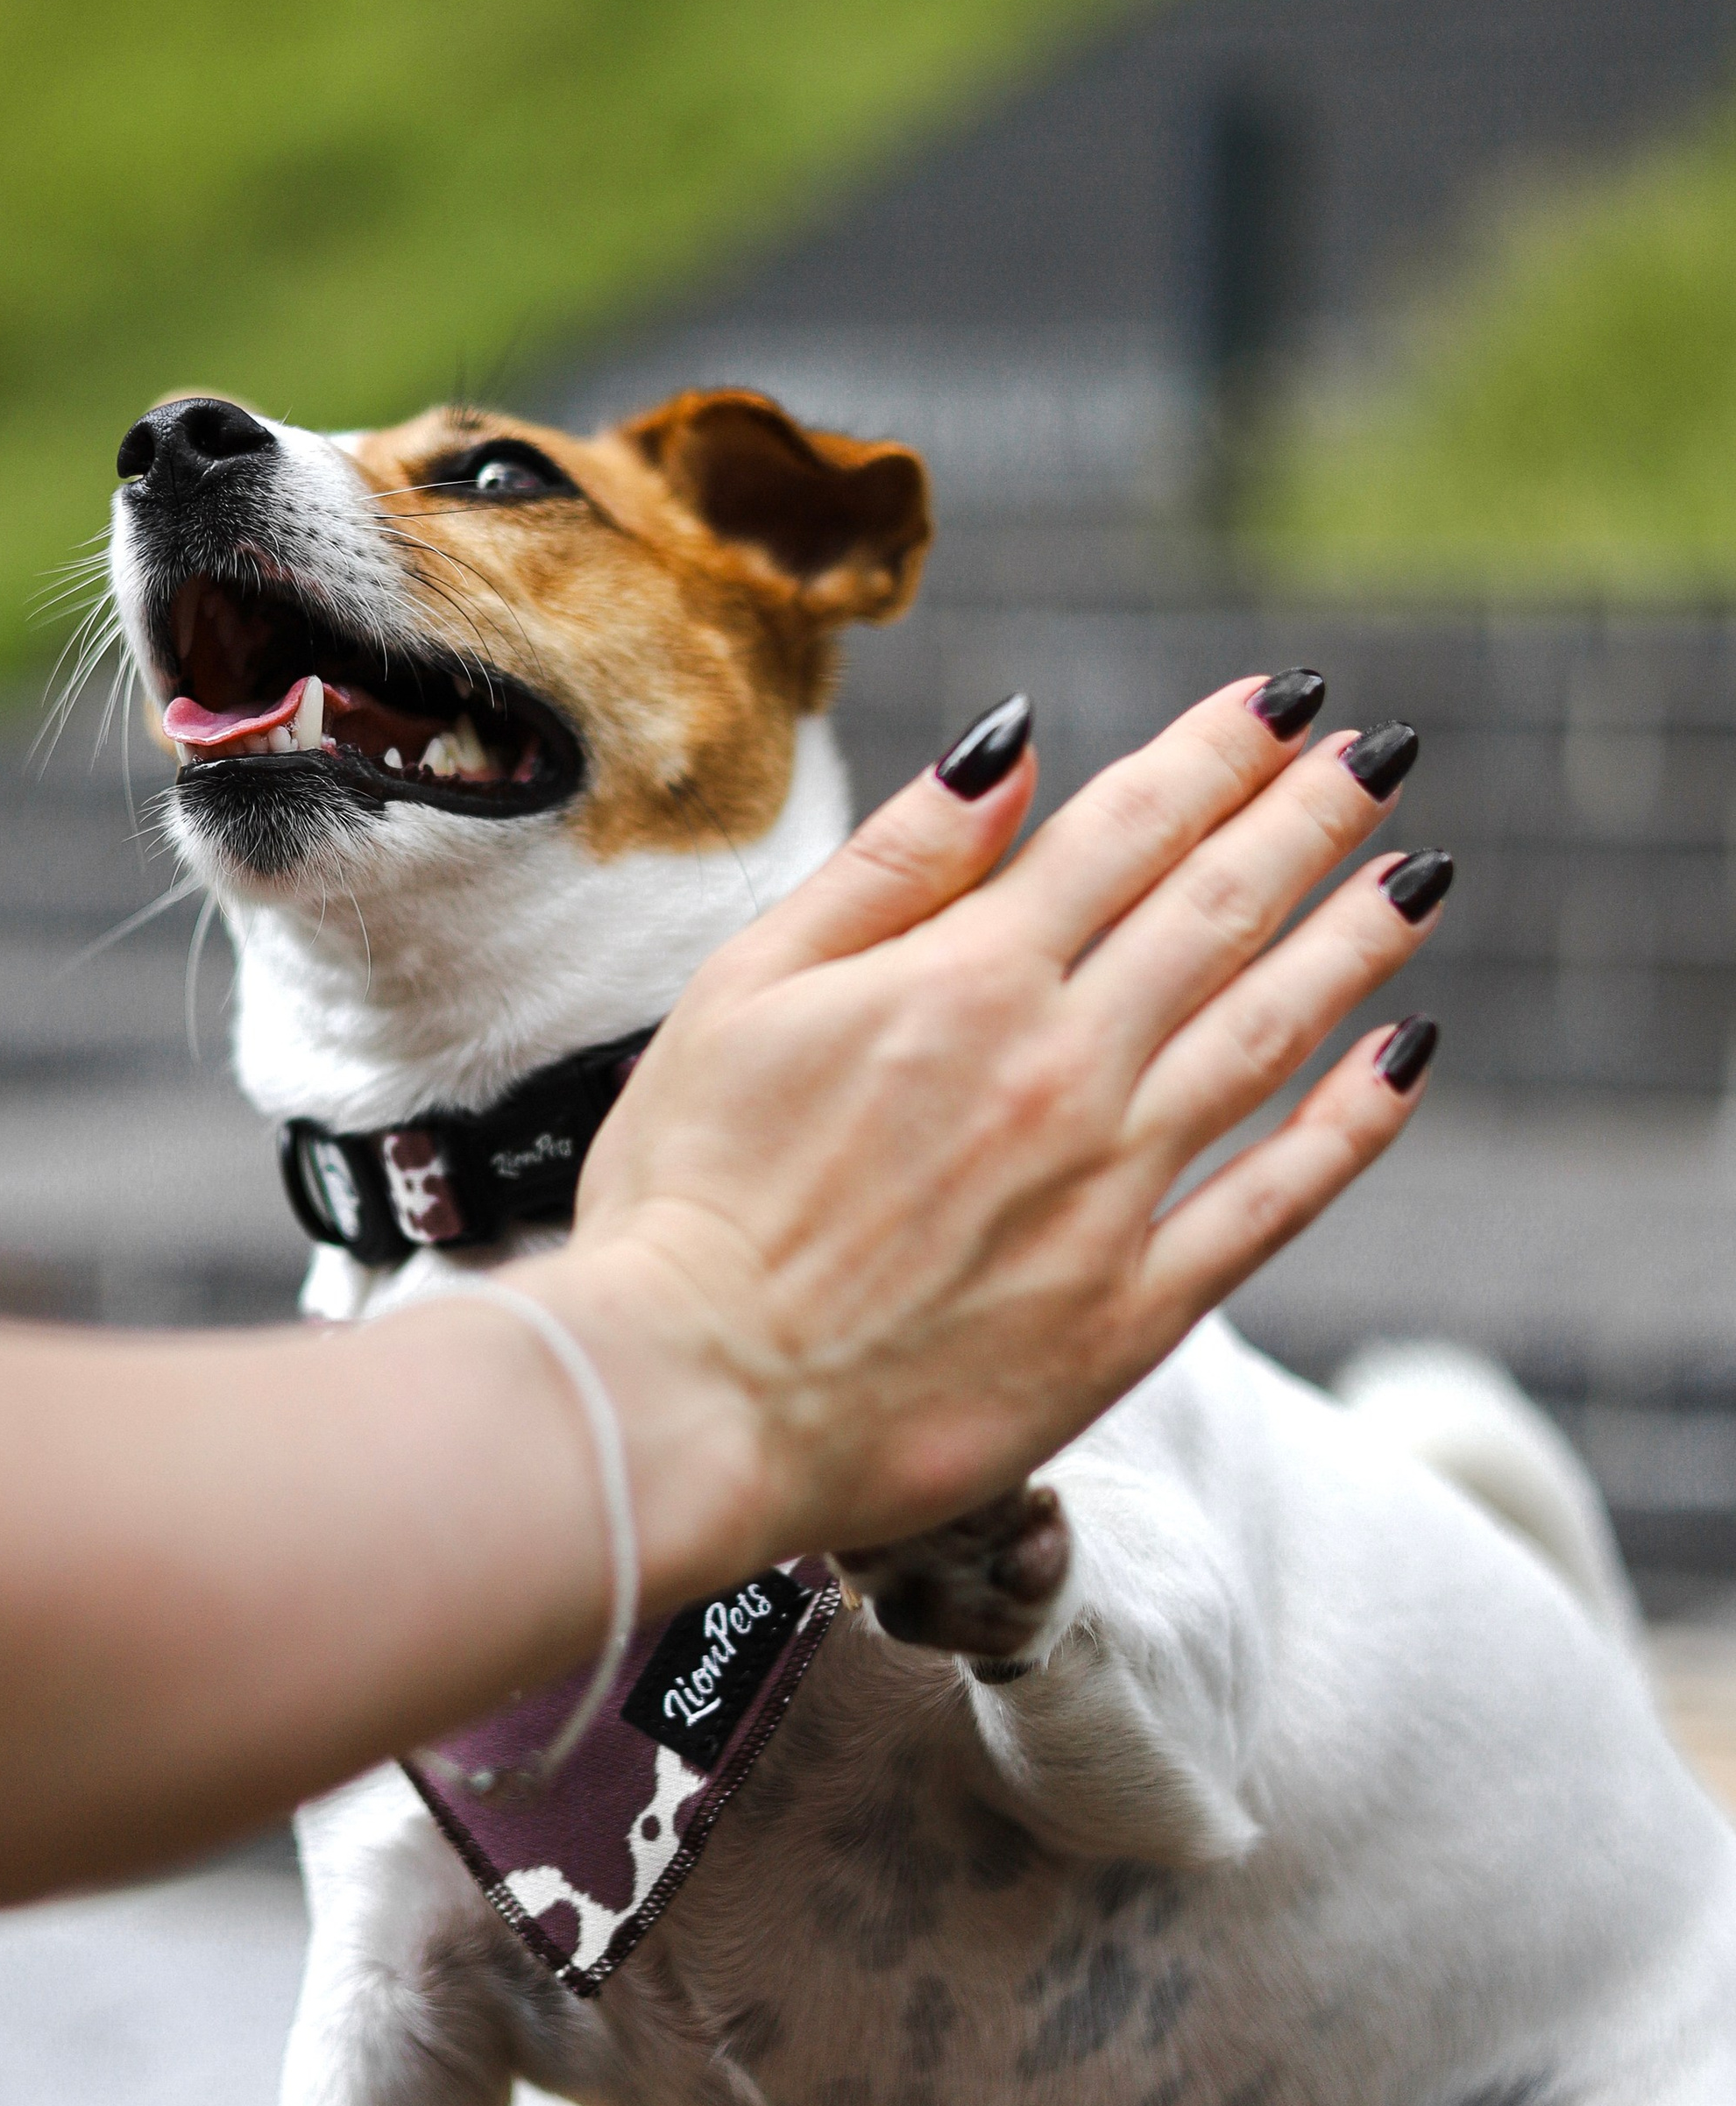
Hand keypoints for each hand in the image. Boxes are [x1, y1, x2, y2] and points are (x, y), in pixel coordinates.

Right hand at [539, 677, 1440, 1585]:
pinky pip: (1273, 1201)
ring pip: (1268, 1035)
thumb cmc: (686, 1193)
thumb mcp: (748, 986)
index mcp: (965, 979)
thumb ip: (894, 865)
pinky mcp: (1128, 1311)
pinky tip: (1403, 1062)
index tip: (1287, 705)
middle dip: (1311, 820)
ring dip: (1354, 944)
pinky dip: (1351, 1125)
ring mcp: (1108, 1191)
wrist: (691, 1400)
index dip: (1217, 754)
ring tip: (1419, 880)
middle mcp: (1061, 1068)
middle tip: (1380, 758)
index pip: (1127, 831)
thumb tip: (1015, 746)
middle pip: (1219, 912)